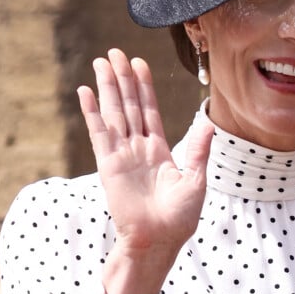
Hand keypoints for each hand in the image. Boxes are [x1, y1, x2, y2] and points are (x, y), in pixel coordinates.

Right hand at [78, 49, 212, 293]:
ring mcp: (122, 154)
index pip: (150, 110)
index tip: (139, 63)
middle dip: (123, 78)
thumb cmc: (179, 218)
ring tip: (101, 62)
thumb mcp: (195, 181)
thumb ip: (198, 151)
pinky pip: (99, 133)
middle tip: (115, 52)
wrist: (159, 241)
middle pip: (129, 104)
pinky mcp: (109, 164)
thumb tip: (208, 124)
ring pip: (114, 112)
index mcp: (159, 149)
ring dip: (107, 87)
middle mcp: (139, 147)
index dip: (145, 86)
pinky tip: (86, 92)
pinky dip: (92, 112)